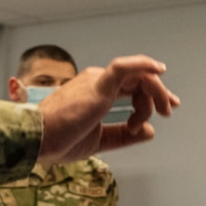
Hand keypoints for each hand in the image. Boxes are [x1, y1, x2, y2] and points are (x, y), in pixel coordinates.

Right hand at [37, 56, 179, 162]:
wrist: (36, 140)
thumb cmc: (58, 140)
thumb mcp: (99, 141)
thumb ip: (123, 136)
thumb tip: (149, 131)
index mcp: (95, 93)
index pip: (130, 87)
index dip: (151, 97)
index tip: (165, 110)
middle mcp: (97, 82)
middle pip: (138, 81)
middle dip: (159, 93)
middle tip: (169, 110)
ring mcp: (97, 82)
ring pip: (138, 76)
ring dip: (156, 92)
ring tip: (161, 111)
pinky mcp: (97, 85)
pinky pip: (123, 67)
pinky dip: (142, 64)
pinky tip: (158, 69)